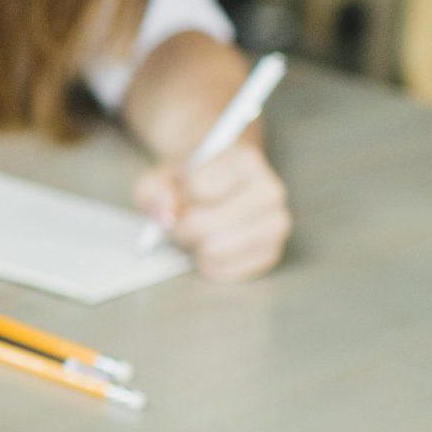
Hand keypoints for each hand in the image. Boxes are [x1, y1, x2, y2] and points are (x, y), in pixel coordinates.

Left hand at [134, 141, 289, 282]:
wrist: (218, 187)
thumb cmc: (188, 182)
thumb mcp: (162, 176)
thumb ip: (154, 191)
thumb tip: (166, 216)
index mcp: (245, 161)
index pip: (197, 187)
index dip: (178, 196)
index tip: (182, 194)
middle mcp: (270, 191)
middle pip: (205, 224)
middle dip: (182, 228)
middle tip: (181, 222)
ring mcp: (276, 224)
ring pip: (215, 250)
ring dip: (195, 247)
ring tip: (198, 233)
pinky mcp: (271, 253)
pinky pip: (224, 270)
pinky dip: (207, 264)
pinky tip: (210, 247)